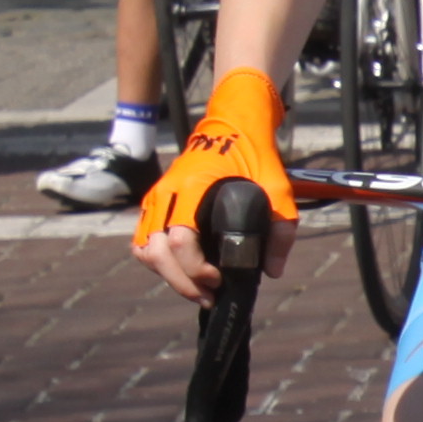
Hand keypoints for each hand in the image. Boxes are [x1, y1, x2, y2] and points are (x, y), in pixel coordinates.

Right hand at [133, 70, 297, 294]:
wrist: (231, 126)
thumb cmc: (254, 157)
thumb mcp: (278, 188)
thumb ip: (280, 230)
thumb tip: (272, 271)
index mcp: (193, 186)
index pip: (178, 239)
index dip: (194, 268)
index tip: (218, 279)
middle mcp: (167, 193)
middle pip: (155, 251)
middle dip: (181, 281)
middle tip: (209, 295)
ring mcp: (155, 199)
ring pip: (144, 249)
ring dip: (167, 276)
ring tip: (198, 290)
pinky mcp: (153, 205)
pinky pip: (142, 242)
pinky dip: (157, 263)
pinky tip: (183, 273)